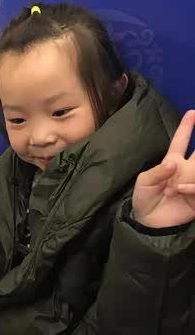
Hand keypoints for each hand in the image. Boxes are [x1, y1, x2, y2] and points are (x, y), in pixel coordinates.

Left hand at [132, 110, 194, 227]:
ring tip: (177, 184)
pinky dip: (192, 186)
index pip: (181, 140)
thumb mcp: (144, 182)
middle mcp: (186, 169)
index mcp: (172, 162)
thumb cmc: (144, 199)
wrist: (148, 222)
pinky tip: (180, 189)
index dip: (187, 127)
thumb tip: (174, 164)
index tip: (192, 112)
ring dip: (194, 169)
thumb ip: (158, 171)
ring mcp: (193, 182)